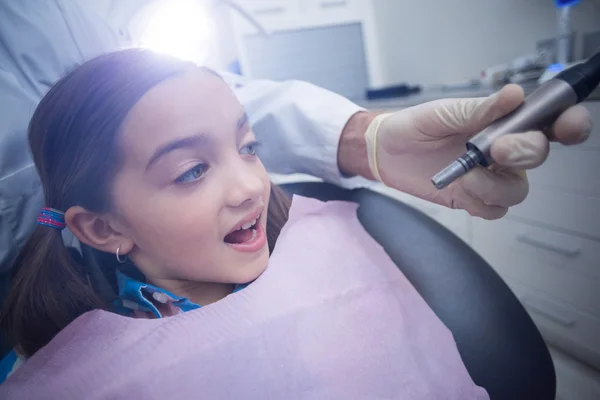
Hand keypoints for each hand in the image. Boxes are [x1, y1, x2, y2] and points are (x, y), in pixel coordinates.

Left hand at [364, 84, 592, 218]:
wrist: (384, 151)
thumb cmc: (414, 125)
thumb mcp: (443, 112)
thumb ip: (479, 110)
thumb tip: (515, 95)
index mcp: (502, 122)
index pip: (548, 123)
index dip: (568, 124)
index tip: (566, 127)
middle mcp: (502, 151)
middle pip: (537, 156)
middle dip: (523, 153)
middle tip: (496, 149)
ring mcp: (489, 177)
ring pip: (517, 191)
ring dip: (494, 185)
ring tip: (465, 173)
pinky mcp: (472, 198)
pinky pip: (493, 210)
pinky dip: (480, 201)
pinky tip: (459, 187)